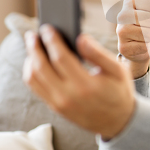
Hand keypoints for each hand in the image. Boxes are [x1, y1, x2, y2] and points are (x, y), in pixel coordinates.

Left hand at [23, 25, 135, 139]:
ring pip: (33, 79)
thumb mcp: (118, 71)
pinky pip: (36, 88)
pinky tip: (36, 61)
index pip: (61, 58)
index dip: (52, 41)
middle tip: (33, 34)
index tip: (47, 28)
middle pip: (41, 68)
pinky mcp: (55, 107)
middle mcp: (68, 96)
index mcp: (85, 85)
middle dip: (34, 48)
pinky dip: (31, 72)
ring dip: (30, 60)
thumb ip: (99, 54)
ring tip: (33, 46)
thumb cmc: (119, 92)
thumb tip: (80, 37)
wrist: (117, 121)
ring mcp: (59, 104)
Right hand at [116, 0, 149, 77]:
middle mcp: (120, 16)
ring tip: (143, 36)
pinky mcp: (122, 49)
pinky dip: (146, 48)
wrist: (142, 45)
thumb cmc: (148, 21)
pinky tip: (138, 46)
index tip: (149, 14)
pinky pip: (145, 47)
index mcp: (128, 2)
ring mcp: (120, 33)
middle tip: (147, 27)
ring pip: (149, 33)